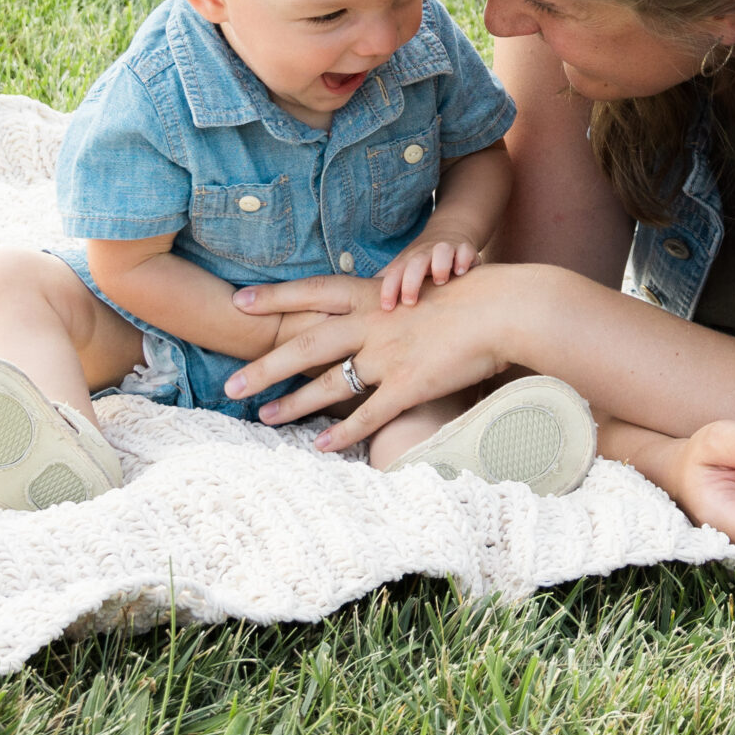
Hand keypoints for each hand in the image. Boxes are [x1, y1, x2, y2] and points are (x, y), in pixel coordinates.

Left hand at [228, 264, 526, 451]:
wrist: (504, 308)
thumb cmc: (472, 293)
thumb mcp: (423, 287)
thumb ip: (394, 302)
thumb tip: (380, 305)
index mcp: (374, 295)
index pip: (313, 292)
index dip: (275, 298)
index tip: (238, 301)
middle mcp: (372, 324)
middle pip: (306, 345)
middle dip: (265, 366)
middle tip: (230, 383)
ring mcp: (388, 357)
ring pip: (329, 384)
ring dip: (294, 404)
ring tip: (264, 418)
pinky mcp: (408, 385)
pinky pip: (368, 416)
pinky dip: (343, 434)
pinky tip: (322, 447)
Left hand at [380, 235, 479, 308]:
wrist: (447, 234)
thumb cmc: (419, 264)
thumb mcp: (401, 274)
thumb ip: (383, 291)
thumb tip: (358, 316)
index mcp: (407, 263)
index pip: (393, 274)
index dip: (388, 289)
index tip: (386, 308)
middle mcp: (424, 256)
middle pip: (415, 263)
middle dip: (410, 280)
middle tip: (409, 301)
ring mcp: (445, 251)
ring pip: (441, 251)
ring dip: (439, 265)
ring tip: (440, 281)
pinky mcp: (465, 250)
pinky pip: (466, 250)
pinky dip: (464, 259)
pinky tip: (462, 272)